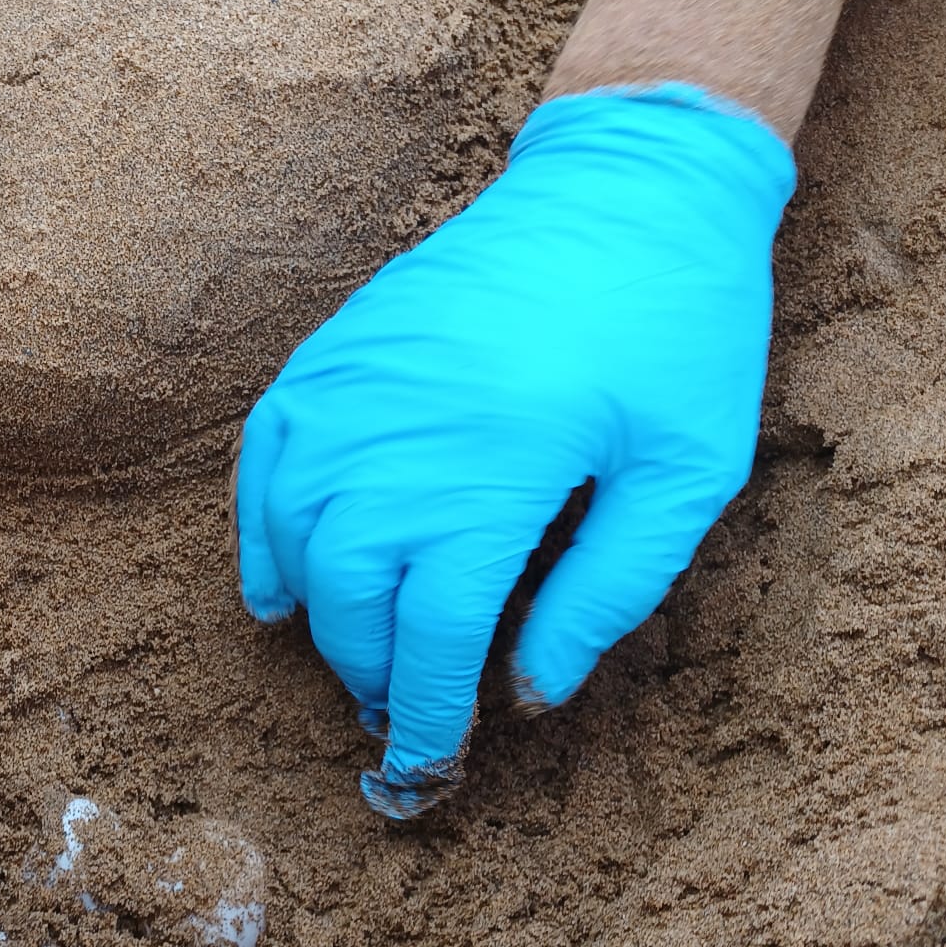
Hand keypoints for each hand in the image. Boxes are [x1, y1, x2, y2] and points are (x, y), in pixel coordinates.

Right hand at [235, 86, 795, 817]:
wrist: (630, 181)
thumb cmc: (675, 327)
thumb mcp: (685, 473)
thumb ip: (607, 593)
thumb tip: (531, 693)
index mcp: (494, 472)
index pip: (432, 636)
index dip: (429, 715)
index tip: (431, 766)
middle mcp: (399, 437)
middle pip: (350, 603)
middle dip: (372, 677)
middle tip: (406, 714)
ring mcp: (352, 391)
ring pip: (293, 544)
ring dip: (318, 620)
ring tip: (358, 658)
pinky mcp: (332, 355)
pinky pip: (263, 466)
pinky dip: (261, 536)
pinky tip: (280, 586)